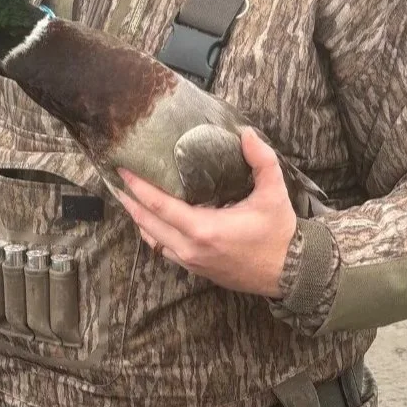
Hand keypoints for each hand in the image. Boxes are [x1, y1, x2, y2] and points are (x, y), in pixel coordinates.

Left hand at [117, 128, 296, 296]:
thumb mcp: (274, 193)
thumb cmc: (279, 233)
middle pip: (147, 223)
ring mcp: (192, 262)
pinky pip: (165, 251)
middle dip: (130, 201)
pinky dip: (154, 235)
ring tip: (129, 199)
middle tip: (117, 181)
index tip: (123, 170)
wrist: (289, 272)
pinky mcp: (197, 270)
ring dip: (140, 219)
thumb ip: (261, 160)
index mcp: (204, 229)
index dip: (137, 187)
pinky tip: (153, 221)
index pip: (159, 205)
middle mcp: (191, 248)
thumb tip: (246, 134)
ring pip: (153, 240)